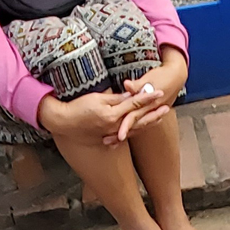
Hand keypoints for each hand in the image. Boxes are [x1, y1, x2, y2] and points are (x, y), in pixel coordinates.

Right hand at [39, 87, 165, 142]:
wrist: (63, 123)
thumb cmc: (77, 107)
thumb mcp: (96, 98)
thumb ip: (115, 99)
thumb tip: (130, 95)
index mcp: (111, 115)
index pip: (134, 104)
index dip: (147, 97)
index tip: (158, 92)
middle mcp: (114, 126)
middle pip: (138, 119)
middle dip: (153, 113)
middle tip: (166, 107)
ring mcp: (111, 133)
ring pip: (135, 129)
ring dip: (148, 122)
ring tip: (160, 117)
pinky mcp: (108, 137)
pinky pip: (126, 135)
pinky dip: (136, 131)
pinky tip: (143, 128)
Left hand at [106, 46, 188, 143]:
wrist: (177, 76)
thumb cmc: (163, 76)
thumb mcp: (150, 78)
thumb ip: (137, 85)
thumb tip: (127, 85)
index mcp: (150, 104)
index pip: (135, 117)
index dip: (126, 126)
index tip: (118, 136)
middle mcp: (150, 111)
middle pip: (135, 126)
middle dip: (121, 134)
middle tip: (108, 142)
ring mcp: (151, 112)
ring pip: (137, 127)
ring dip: (124, 134)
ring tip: (112, 143)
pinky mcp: (151, 112)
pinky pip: (141, 124)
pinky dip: (132, 130)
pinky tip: (124, 134)